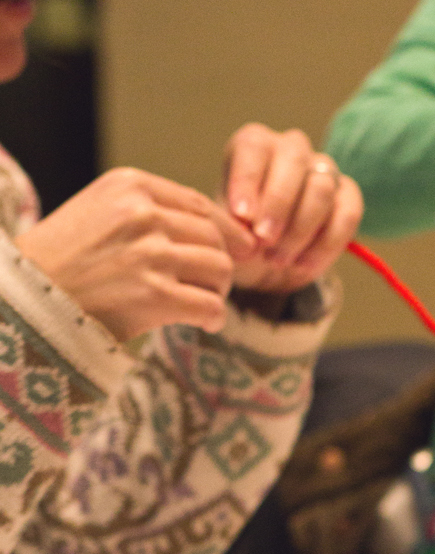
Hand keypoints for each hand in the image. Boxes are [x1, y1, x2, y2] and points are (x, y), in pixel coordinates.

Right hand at [17, 168, 254, 340]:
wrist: (29, 299)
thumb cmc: (64, 260)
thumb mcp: (100, 211)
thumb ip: (149, 211)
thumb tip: (217, 229)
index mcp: (130, 185)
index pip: (199, 205)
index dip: (226, 230)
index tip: (240, 247)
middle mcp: (142, 214)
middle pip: (214, 239)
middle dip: (221, 265)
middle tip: (211, 286)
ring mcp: (150, 254)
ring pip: (220, 270)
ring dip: (218, 291)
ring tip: (204, 303)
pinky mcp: (154, 296)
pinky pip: (211, 305)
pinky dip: (215, 317)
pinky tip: (206, 322)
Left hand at [221, 123, 362, 291]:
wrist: (265, 263)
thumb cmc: (240, 238)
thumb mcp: (225, 234)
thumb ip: (231, 227)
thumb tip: (248, 229)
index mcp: (254, 146)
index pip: (254, 147)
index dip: (248, 180)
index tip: (242, 217)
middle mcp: (291, 150)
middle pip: (294, 159)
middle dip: (278, 204)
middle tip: (263, 241)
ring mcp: (324, 172)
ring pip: (322, 188)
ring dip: (299, 230)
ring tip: (277, 260)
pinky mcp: (348, 199)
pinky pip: (347, 215)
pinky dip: (325, 245)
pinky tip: (302, 265)